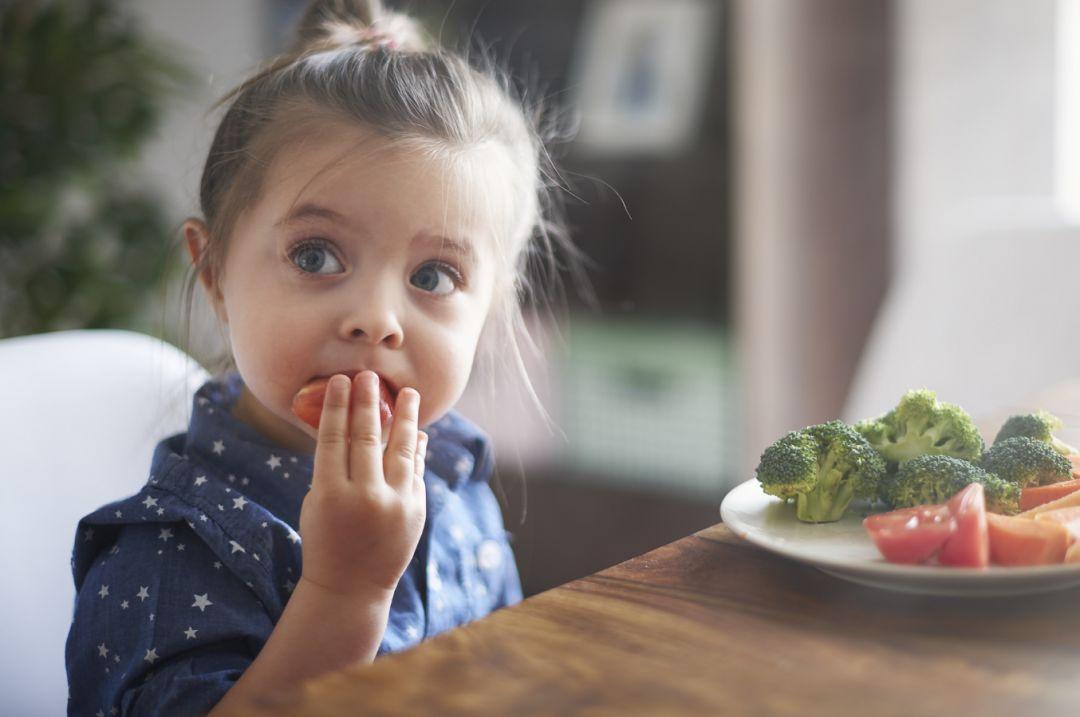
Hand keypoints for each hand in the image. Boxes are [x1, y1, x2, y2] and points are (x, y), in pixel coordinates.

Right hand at [298, 371, 427, 599]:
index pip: (334, 439)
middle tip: (369, 376)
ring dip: (406, 418)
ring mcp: (394, 504)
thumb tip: (353, 426)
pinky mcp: (415, 511)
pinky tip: (417, 431)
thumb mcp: (317, 503)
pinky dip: (416, 450)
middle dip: (368, 403)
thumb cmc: (325, 539)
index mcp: (330, 494)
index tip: (341, 381)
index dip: (338, 406)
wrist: (350, 587)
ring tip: (409, 393)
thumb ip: (334, 468)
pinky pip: (416, 470)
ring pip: (402, 450)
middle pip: (367, 438)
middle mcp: (364, 497)